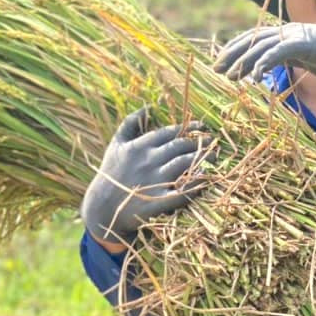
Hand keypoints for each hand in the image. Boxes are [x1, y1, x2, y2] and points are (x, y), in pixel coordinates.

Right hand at [81, 107, 213, 245]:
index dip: (190, 127)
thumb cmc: (111, 174)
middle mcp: (148, 161)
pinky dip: (194, 186)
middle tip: (213, 143)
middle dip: (200, 143)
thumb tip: (148, 107)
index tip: (203, 126)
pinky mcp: (156, 202)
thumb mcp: (116, 145)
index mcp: (140, 146)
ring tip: (214, 157)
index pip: (170, 132)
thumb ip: (130, 124)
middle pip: (180, 147)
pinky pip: (181, 192)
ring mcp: (153, 181)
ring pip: (184, 165)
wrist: (101, 208)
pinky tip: (205, 180)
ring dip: (202, 159)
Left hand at [212, 23, 315, 82]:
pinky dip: (263, 64)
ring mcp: (295, 36)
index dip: (236, 49)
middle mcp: (287, 31)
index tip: (222, 63)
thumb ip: (291, 58)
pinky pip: (277, 53)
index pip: (254, 38)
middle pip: (252, 40)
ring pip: (261, 46)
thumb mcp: (308, 58)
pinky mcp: (304, 43)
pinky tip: (253, 78)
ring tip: (230, 76)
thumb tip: (276, 68)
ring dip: (243, 62)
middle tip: (217, 69)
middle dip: (232, 54)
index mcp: (287, 34)